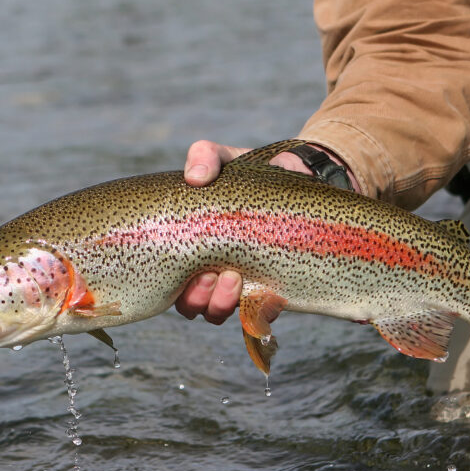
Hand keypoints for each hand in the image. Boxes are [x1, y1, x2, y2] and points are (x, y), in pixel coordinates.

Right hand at [176, 139, 316, 323]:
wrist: (298, 179)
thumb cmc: (250, 174)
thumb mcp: (225, 158)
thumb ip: (205, 156)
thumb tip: (195, 177)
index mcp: (192, 249)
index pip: (171, 284)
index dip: (176, 288)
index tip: (192, 267)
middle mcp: (212, 271)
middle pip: (192, 306)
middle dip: (198, 298)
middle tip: (213, 274)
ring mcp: (242, 282)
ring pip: (219, 313)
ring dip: (221, 304)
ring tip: (236, 278)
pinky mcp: (272, 288)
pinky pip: (259, 314)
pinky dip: (259, 310)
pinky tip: (267, 293)